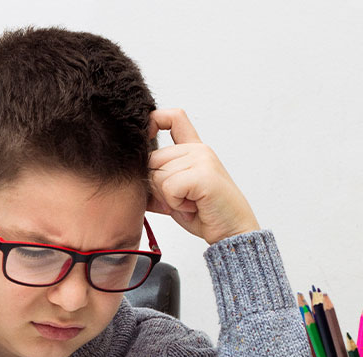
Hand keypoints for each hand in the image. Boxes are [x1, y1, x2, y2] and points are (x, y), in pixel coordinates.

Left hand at [147, 109, 259, 243]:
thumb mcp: (175, 196)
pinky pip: (169, 187)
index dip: (153, 120)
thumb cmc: (206, 214)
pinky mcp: (204, 174)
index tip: (146, 137)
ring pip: (158, 175)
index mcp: (193, 150)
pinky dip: (175, 203)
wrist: (232, 232)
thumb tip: (130, 178)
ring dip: (168, 198)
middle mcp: (199, 150)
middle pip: (153, 159)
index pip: (174, 118)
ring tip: (190, 204)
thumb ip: (157, 183)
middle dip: (157, 186)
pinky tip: (192, 207)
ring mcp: (202, 159)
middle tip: (180, 200)